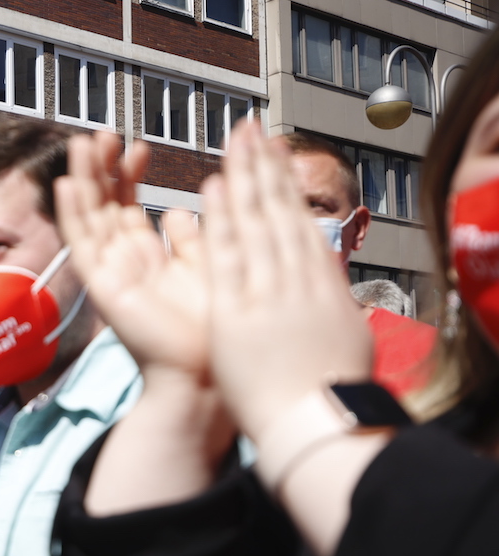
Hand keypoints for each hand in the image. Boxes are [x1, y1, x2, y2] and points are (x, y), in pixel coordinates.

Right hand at [56, 132, 209, 382]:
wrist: (204, 372)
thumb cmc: (210, 330)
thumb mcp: (208, 267)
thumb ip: (191, 236)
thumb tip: (178, 209)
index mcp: (149, 257)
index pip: (129, 205)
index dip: (130, 174)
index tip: (138, 144)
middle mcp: (124, 262)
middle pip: (104, 205)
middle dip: (102, 169)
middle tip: (104, 133)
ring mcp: (109, 273)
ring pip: (88, 217)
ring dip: (82, 180)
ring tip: (82, 144)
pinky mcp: (102, 287)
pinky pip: (80, 245)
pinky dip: (72, 214)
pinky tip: (67, 185)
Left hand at [205, 122, 371, 440]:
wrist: (315, 426)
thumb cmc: (324, 392)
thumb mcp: (341, 336)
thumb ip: (328, 302)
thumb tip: (326, 281)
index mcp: (322, 286)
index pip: (299, 224)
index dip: (286, 186)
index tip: (276, 155)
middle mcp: (298, 281)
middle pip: (279, 212)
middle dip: (264, 167)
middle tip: (253, 129)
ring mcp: (269, 292)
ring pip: (256, 223)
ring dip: (244, 179)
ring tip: (235, 143)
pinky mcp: (238, 311)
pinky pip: (227, 255)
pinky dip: (222, 219)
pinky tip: (213, 189)